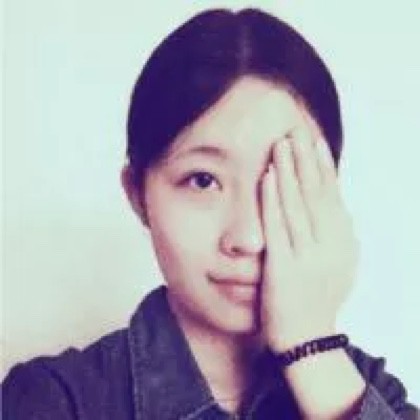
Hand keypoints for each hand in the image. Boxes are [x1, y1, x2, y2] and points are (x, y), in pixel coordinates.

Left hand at [260, 111, 359, 352]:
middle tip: (295, 129)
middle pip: (317, 193)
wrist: (307, 340)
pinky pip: (279, 226)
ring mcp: (308, 257)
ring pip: (299, 204)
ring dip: (290, 170)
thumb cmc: (316, 300)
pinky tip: (270, 175)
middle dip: (306, 158)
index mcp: (343, 242)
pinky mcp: (284, 267)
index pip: (332, 194)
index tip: (313, 140)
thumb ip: (333, 234)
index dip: (322, 165)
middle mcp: (330, 246)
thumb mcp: (337, 264)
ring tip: (282, 143)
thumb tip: (330, 203)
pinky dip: (274, 198)